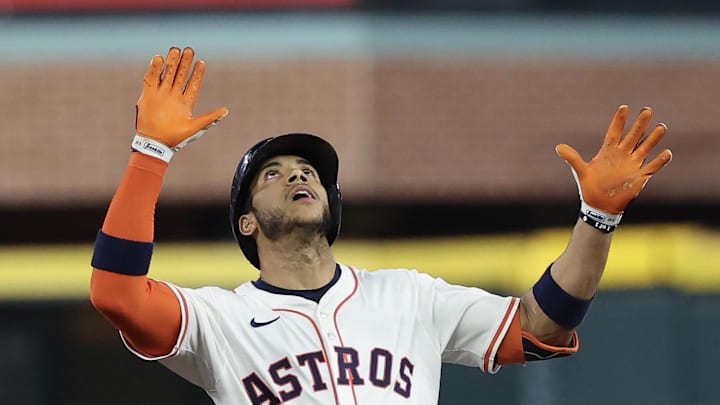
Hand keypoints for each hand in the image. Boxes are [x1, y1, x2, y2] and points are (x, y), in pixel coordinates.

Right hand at [133, 47, 228, 160]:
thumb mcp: (196, 127)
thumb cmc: (177, 138)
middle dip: (185, 63)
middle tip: (189, 50)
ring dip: (171, 62)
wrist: (156, 144)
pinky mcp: (148, 95)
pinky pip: (151, 78)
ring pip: (166, 74)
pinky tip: (158, 58)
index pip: (192, 84)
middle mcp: (173, 96)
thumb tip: (226, 111)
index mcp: (185, 103)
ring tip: (176, 50)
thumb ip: (210, 118)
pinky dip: (154, 68)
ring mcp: (161, 94)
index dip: (197, 74)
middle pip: (180, 75)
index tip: (201, 62)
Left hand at [556, 105, 671, 214]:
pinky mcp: (640, 176)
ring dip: (653, 139)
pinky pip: (652, 167)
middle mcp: (622, 155)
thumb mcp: (581, 171)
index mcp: (608, 151)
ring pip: (645, 148)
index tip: (624, 107)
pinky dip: (659, 161)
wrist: (599, 205)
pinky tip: (667, 152)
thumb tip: (558, 147)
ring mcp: (632, 164)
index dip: (619, 120)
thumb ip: (572, 158)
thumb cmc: (590, 187)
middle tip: (647, 110)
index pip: (615, 132)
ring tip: (661, 127)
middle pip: (633, 136)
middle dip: (640, 124)